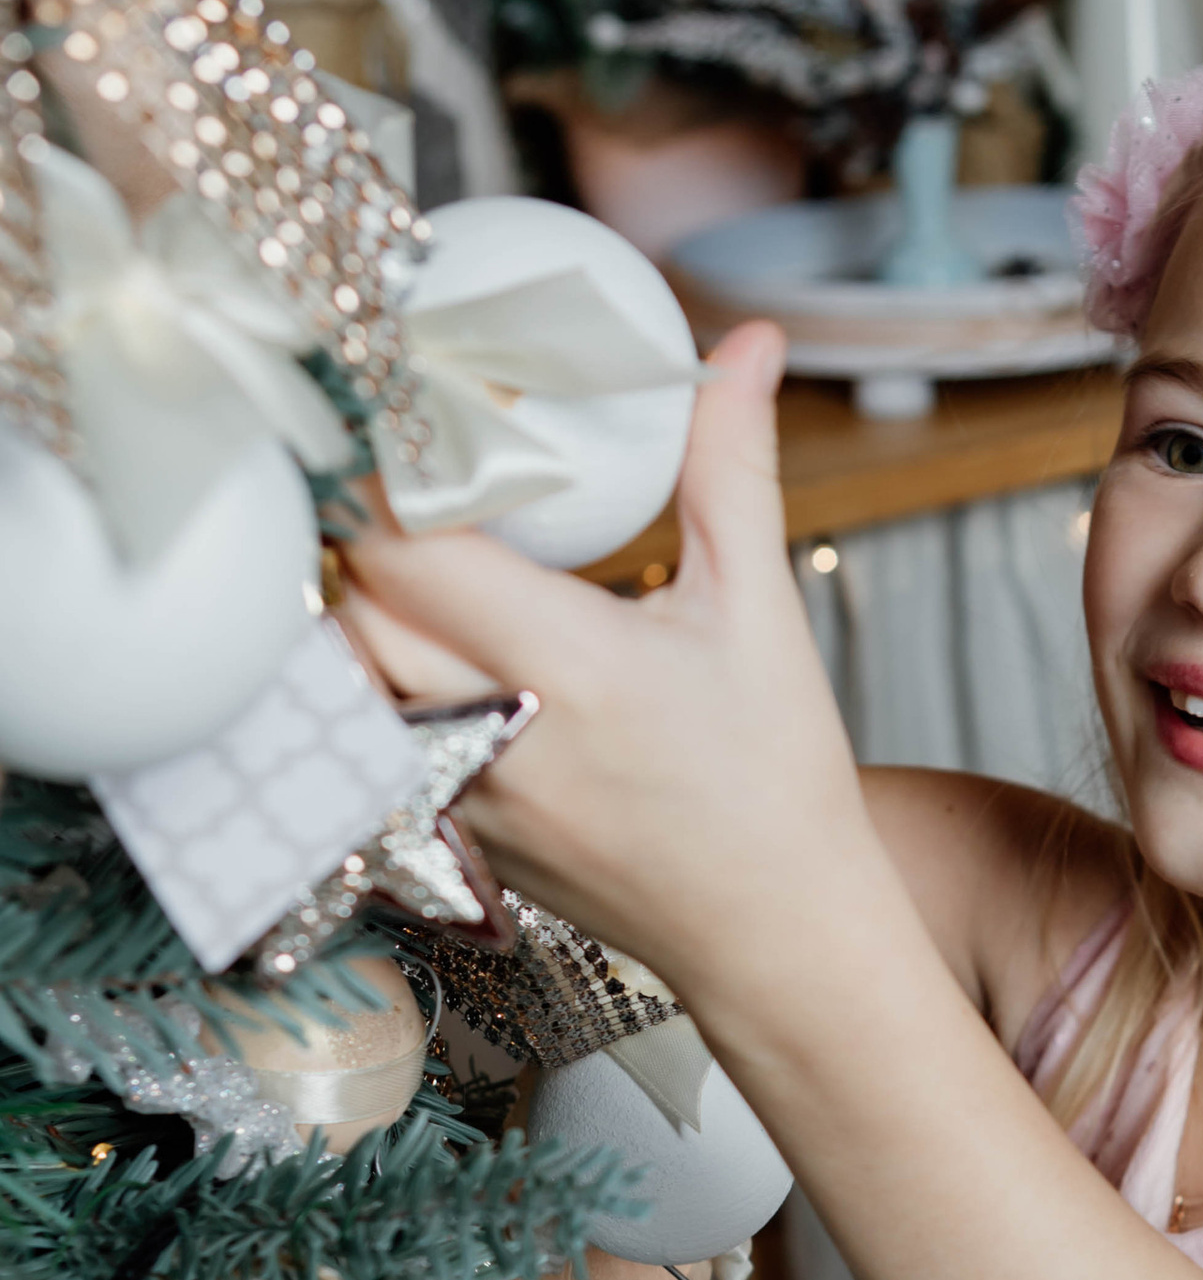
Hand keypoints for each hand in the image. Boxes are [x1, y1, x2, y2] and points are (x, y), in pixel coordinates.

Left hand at [336, 322, 877, 1008]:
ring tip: (401, 558)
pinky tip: (416, 651)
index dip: (379, 472)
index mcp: (565, 665)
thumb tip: (743, 344)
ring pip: (346, 676)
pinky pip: (369, 741)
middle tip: (391, 470)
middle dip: (360, 530)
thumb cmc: (777, 783)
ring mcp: (459, 795)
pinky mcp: (448, 836)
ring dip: (358, 610)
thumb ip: (729, 464)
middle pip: (352, 602)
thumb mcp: (756, 609)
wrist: (778, 935)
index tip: (392, 421)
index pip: (405, 544)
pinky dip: (376, 685)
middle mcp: (494, 736)